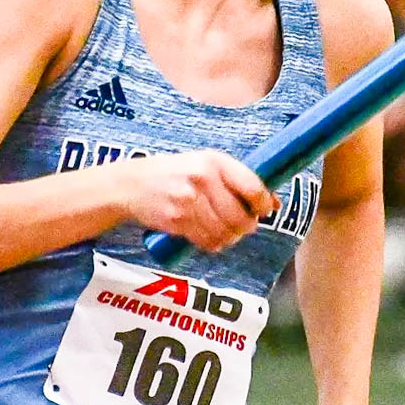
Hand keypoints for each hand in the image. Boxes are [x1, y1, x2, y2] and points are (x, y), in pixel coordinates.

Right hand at [122, 150, 276, 254]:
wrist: (132, 184)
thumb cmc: (175, 173)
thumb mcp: (205, 165)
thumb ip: (237, 180)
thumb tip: (273, 203)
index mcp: (214, 161)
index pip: (251, 187)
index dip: (263, 203)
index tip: (264, 210)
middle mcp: (202, 179)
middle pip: (240, 216)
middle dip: (246, 226)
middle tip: (244, 226)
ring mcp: (188, 201)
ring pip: (225, 232)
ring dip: (230, 237)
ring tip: (225, 231)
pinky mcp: (176, 221)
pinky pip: (206, 241)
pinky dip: (213, 243)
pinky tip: (209, 235)